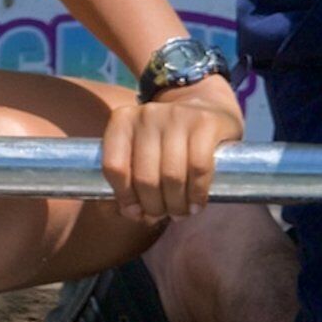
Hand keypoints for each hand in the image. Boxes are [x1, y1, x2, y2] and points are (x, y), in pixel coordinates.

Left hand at [102, 75, 242, 219]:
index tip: (137, 213)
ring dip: (176, 205)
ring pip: (171, 176)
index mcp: (122, 121)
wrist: (207, 106)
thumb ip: (129, 180)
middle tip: (163, 215)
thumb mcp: (141, 151)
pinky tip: (198, 204)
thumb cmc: (168, 141)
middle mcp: (146, 114)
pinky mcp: (204, 123)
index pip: (114, 167)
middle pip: (145, 177)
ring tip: (180, 213)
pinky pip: (199, 168)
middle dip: (154, 206)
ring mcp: (176, 116)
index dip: (125, 197)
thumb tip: (130, 213)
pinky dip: (197, 193)